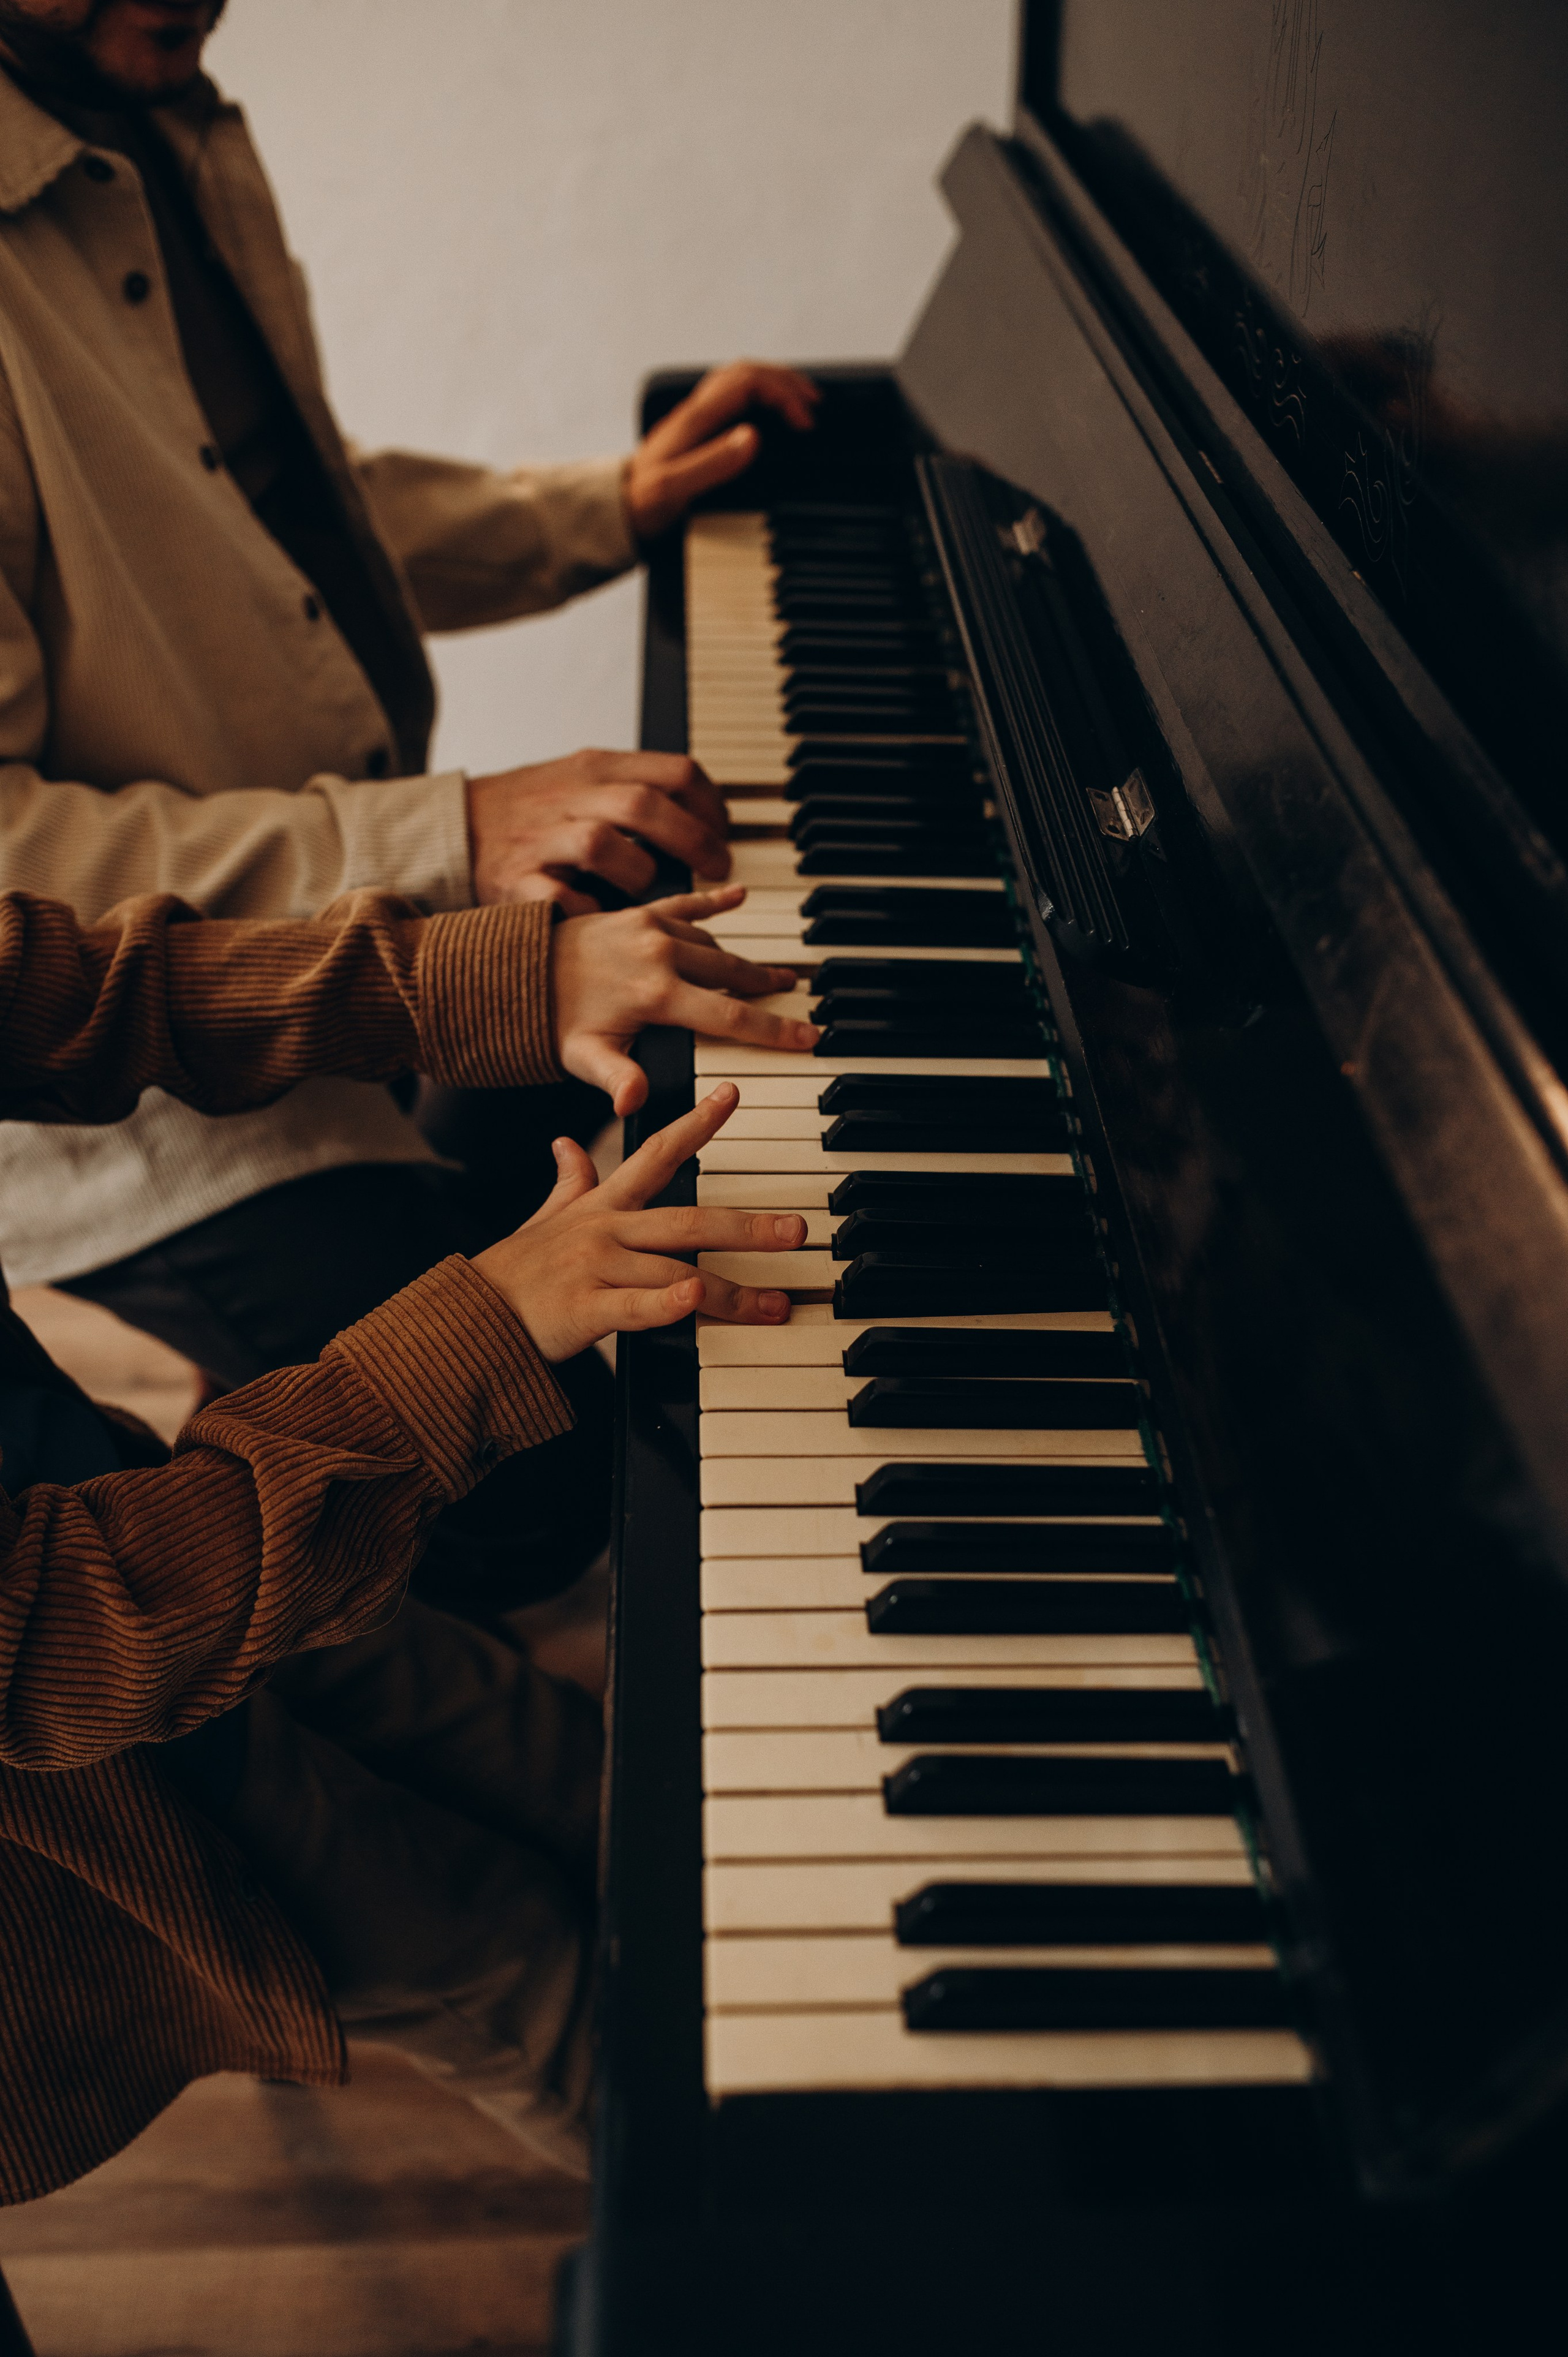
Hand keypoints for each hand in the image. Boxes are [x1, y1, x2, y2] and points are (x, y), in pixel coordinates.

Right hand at [466, 748, 730, 911]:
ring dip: (636, 872)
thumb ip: (636, 789)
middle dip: (691, 840)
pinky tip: (602, 916)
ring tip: (645, 889)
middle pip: (643, 805)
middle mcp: (568, 797)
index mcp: (594, 768)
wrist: (455, 828)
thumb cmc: (535, 813)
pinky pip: (560, 896)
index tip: (723, 834)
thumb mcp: (583, 779)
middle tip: (712, 868)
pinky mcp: (515, 880)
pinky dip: (588, 910)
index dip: (710, 805)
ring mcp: (540, 838)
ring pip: (601, 843)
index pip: (672, 771)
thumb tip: (705, 818)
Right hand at [472, 1083, 804, 1359]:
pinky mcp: (583, 1310)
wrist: (469, 1317)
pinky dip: (665, 1304)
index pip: (654, 1154)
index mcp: (602, 1206)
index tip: (731, 1094)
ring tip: (775, 1305)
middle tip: (797, 1231)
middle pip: (686, 1219)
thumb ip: (569, 1182)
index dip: (694, 1122)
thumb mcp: (545, 1217)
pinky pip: (632, 1306)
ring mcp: (595, 1269)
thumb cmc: (516, 1272)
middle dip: (747, 1225)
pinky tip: (693, 1299)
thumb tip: (567, 1143)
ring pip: (674, 1272)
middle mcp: (605, 1231)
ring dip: (730, 1291)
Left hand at [553, 890, 818, 1115]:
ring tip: (768, 972)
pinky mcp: (638, 913)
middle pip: (731, 974)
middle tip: (798, 994)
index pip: (730, 1017)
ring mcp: (651, 930)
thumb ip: (616, 1079)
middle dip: (767, 987)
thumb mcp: (583, 1057)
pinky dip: (714, 899)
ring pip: (712, 945)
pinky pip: (685, 903)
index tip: (807, 1036)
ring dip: (741, 959)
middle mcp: (661, 956)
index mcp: (656, 995)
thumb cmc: (551, 1021)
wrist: (516, 972)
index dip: (773, 1030)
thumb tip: (633, 1103)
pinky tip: (739, 893)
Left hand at [624, 362, 818, 540]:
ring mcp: (696, 417)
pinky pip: (732, 395)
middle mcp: (696, 410)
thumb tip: (752, 438)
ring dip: (774, 382)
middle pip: (746, 371)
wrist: (617, 510)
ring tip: (801, 400)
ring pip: (739, 378)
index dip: (783, 395)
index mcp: (695, 418)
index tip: (805, 423)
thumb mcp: (674, 488)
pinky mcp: (697, 428)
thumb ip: (713, 464)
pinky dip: (759, 395)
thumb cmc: (642, 503)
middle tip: (814, 404)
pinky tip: (769, 411)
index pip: (748, 382)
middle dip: (786, 381)